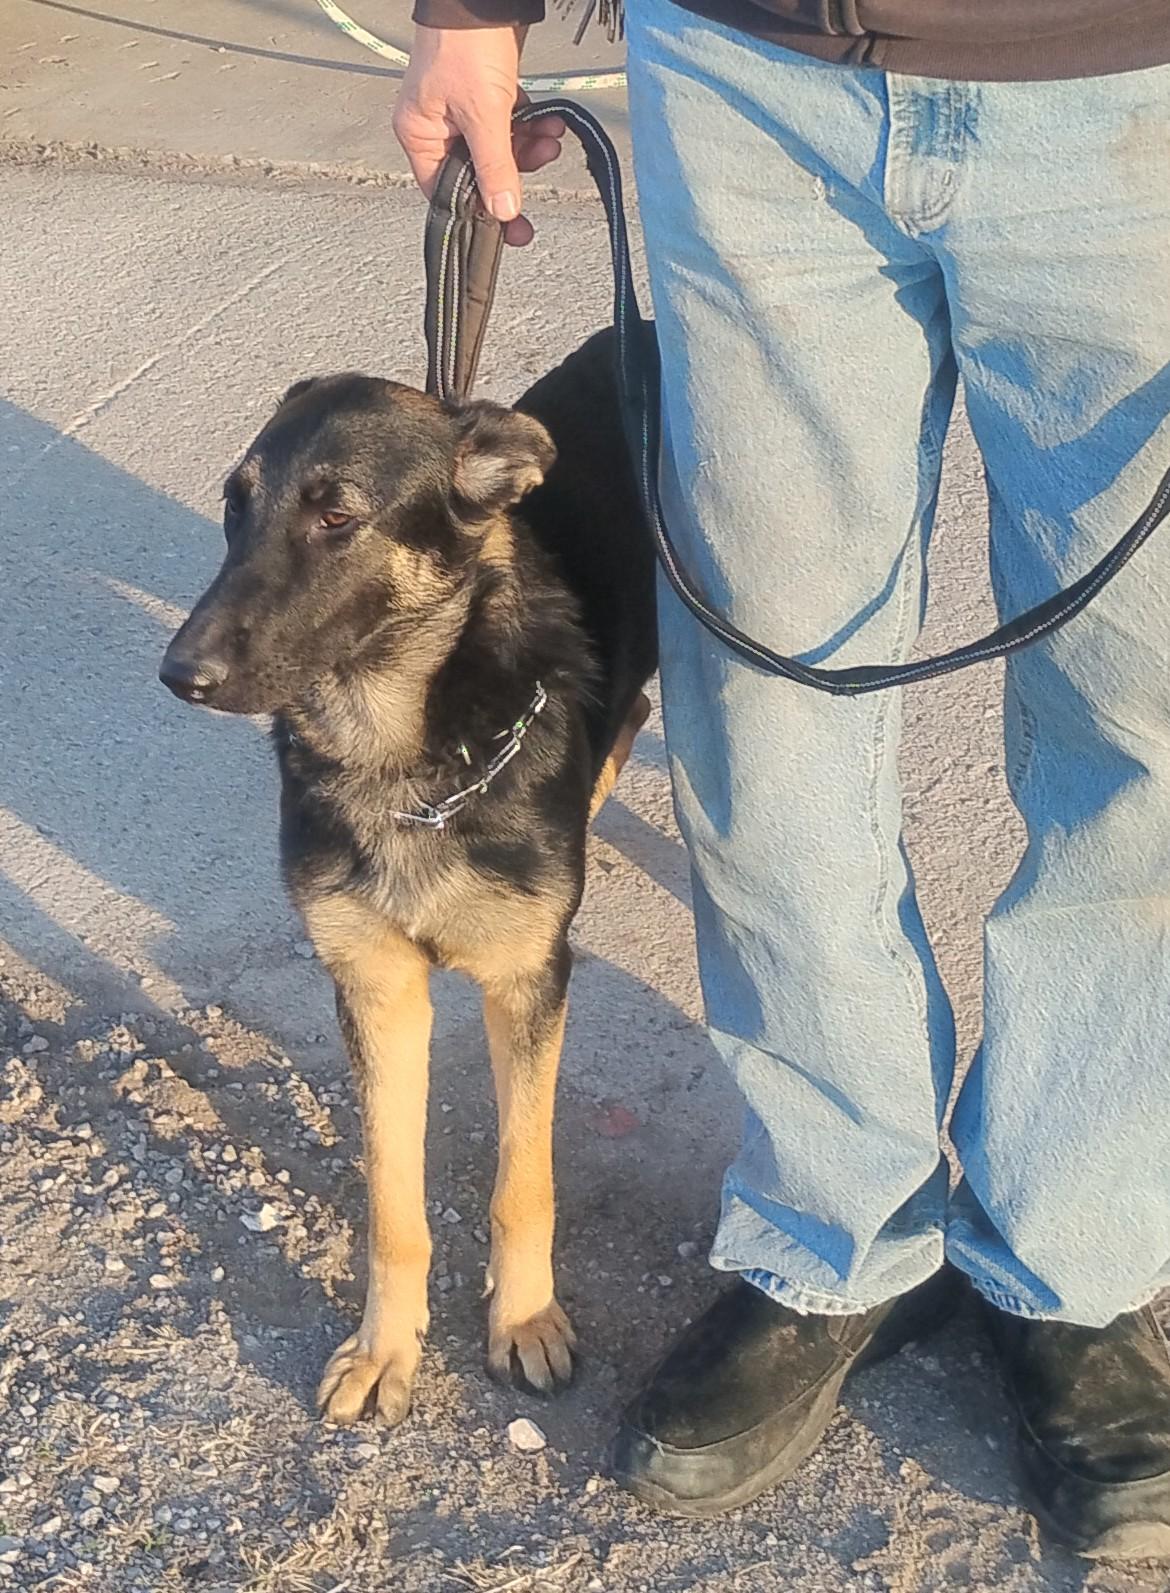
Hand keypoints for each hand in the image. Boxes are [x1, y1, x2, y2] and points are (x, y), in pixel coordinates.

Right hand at [394, 25, 565, 245]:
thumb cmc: (466, 45)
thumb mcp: (484, 116)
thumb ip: (495, 167)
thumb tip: (504, 212)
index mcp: (420, 135)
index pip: (446, 191)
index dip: (477, 212)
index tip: (508, 229)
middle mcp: (438, 127)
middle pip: (477, 174)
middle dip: (511, 177)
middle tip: (536, 198)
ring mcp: (464, 111)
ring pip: (499, 151)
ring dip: (528, 151)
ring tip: (549, 142)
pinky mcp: (488, 96)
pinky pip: (511, 127)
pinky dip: (531, 129)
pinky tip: (550, 124)